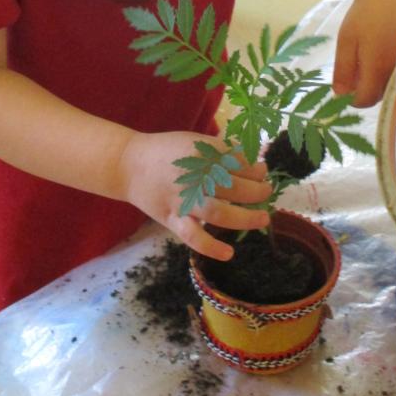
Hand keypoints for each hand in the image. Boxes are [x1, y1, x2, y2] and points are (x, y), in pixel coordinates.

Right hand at [120, 130, 272, 259]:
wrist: (128, 165)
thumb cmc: (166, 152)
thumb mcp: (194, 142)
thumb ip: (221, 152)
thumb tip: (254, 164)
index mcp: (200, 153)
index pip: (237, 161)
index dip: (255, 168)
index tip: (262, 171)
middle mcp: (193, 176)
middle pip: (234, 186)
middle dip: (257, 190)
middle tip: (267, 192)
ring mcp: (182, 199)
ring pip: (219, 212)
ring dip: (245, 217)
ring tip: (263, 218)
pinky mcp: (172, 219)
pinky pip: (193, 236)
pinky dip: (211, 247)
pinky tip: (228, 253)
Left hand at [332, 0, 395, 106]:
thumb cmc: (362, 16)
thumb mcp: (345, 42)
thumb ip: (343, 70)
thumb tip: (340, 96)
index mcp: (378, 68)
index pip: (366, 100)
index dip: (352, 101)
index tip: (343, 91)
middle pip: (379, 96)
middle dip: (364, 92)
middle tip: (352, 77)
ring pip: (390, 87)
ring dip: (376, 84)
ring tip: (365, 65)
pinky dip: (387, 74)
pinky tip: (379, 58)